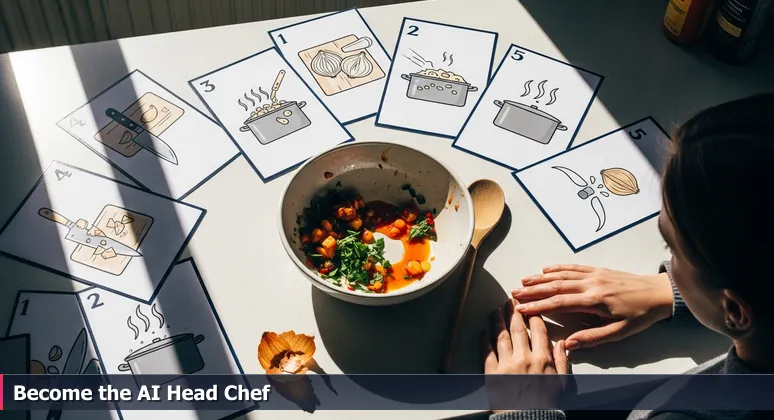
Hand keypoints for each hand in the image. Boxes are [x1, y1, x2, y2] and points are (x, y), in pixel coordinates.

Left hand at [483, 299, 569, 412]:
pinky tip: (484, 329)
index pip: (538, 329)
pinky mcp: (492, 373)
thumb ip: (562, 361)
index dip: (533, 315)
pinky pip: (487, 351)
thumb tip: (563, 344)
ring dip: (498, 320)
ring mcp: (506, 365)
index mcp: (542, 359)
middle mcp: (524, 358)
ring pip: (501, 336)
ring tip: (496, 310)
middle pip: (517, 328)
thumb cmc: (545, 405)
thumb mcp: (561, 383)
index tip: (530, 306)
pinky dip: (485, 338)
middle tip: (511, 301)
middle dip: (514, 312)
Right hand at [512, 264, 673, 349]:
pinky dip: (558, 267)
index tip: (522, 308)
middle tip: (514, 294)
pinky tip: (546, 269)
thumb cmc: (641, 315)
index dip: (538, 306)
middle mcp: (591, 284)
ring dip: (541, 278)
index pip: (560, 303)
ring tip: (523, 281)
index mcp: (595, 301)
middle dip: (533, 290)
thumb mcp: (620, 332)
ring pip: (562, 275)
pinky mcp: (599, 270)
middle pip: (556, 286)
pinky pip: (574, 267)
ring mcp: (594, 275)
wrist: (659, 292)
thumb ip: (593, 337)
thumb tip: (570, 344)